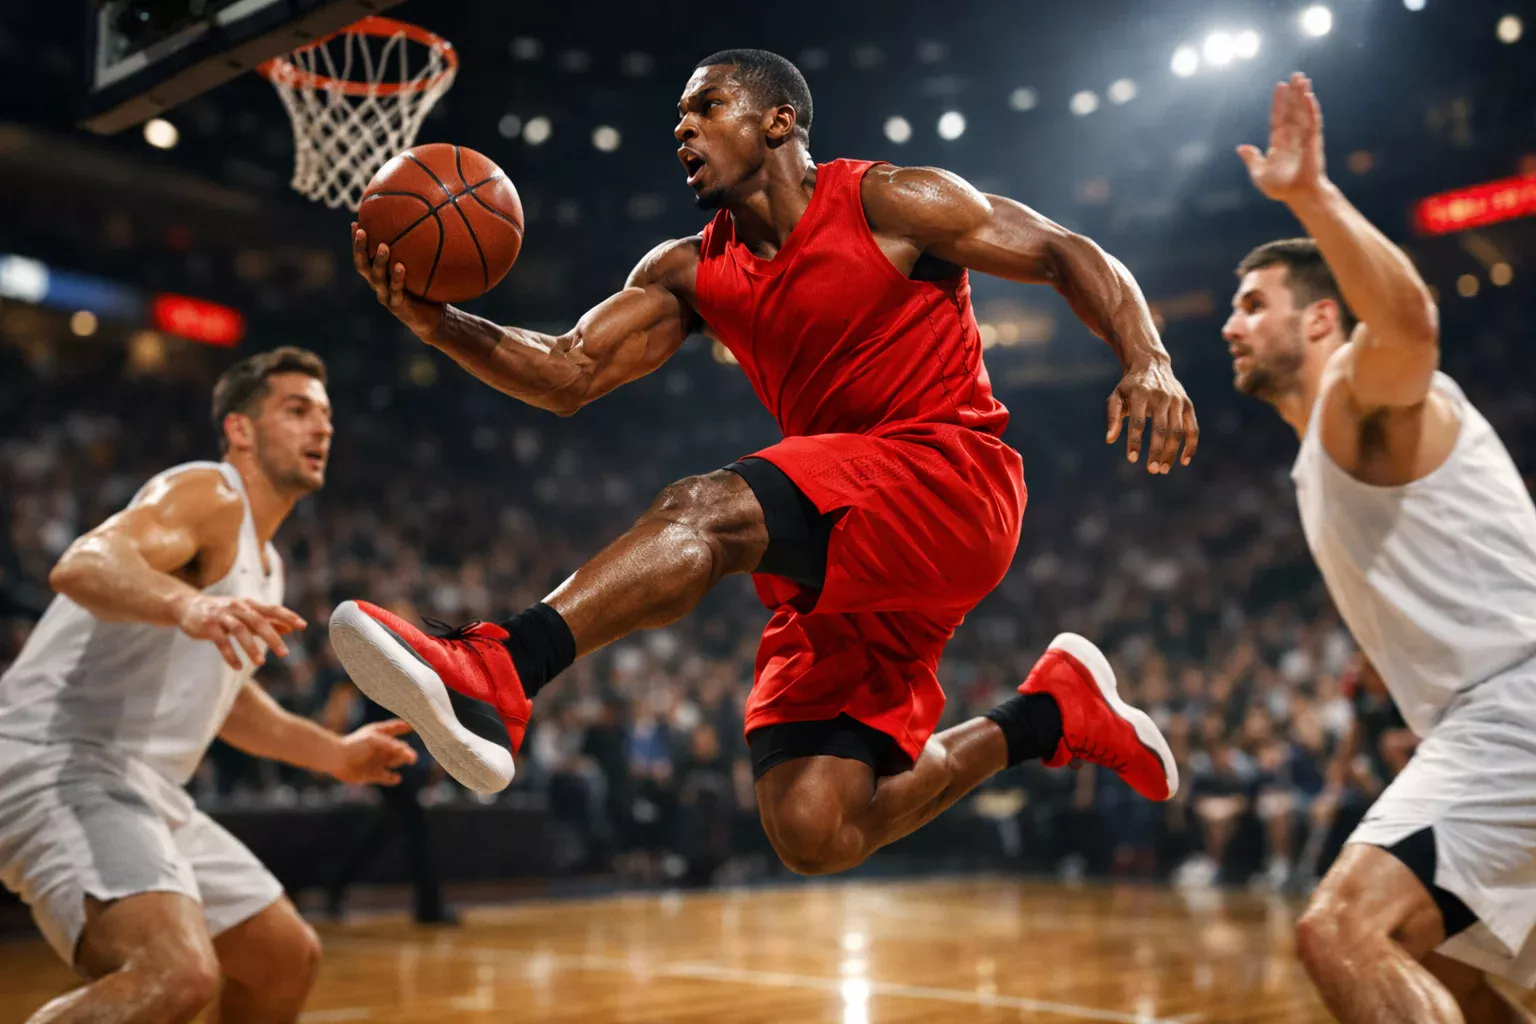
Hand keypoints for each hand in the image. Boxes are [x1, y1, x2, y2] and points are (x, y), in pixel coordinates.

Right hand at [177, 595, 305, 669]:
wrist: (188, 606)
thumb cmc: (222, 612)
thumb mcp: (245, 613)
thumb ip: (266, 621)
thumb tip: (289, 628)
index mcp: (249, 604)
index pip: (272, 609)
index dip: (288, 616)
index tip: (303, 626)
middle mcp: (237, 607)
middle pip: (258, 621)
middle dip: (272, 637)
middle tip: (285, 653)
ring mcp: (221, 616)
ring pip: (239, 630)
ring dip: (251, 647)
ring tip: (260, 663)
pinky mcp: (208, 626)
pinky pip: (220, 642)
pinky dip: (230, 654)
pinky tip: (237, 666)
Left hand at [326, 719, 417, 784]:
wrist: (336, 758)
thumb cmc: (355, 744)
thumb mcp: (375, 739)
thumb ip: (392, 745)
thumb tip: (407, 751)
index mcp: (379, 734)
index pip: (395, 728)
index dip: (405, 726)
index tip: (415, 725)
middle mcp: (379, 747)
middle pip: (398, 748)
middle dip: (406, 751)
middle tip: (412, 756)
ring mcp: (376, 760)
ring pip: (395, 761)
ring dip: (402, 761)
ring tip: (408, 760)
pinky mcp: (372, 774)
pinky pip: (386, 777)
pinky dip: (392, 779)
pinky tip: (396, 778)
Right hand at [351, 224, 443, 339]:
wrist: (434, 320)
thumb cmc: (427, 291)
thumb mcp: (422, 269)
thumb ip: (419, 253)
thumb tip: (427, 226)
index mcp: (379, 275)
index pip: (363, 256)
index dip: (356, 243)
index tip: (355, 223)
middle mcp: (378, 285)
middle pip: (362, 266)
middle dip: (359, 248)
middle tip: (361, 231)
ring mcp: (386, 296)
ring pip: (377, 278)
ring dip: (379, 261)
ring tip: (383, 246)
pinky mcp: (397, 306)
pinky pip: (396, 290)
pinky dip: (397, 278)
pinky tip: (400, 267)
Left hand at [1106, 358, 1198, 472]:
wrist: (1151, 364)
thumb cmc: (1130, 386)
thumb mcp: (1116, 396)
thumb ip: (1112, 417)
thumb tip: (1110, 440)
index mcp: (1140, 393)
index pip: (1138, 421)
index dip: (1135, 441)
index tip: (1132, 459)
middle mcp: (1161, 396)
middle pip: (1161, 429)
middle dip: (1157, 451)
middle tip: (1151, 470)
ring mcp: (1177, 401)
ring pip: (1177, 431)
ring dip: (1172, 452)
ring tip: (1163, 470)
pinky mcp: (1187, 405)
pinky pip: (1193, 428)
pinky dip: (1191, 445)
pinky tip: (1184, 461)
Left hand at [1238, 73, 1327, 203]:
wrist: (1298, 196)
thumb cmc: (1280, 188)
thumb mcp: (1259, 174)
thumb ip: (1252, 160)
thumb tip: (1241, 147)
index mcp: (1279, 143)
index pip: (1278, 117)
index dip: (1279, 102)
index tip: (1280, 85)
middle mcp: (1292, 137)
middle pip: (1292, 110)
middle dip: (1294, 93)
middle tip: (1296, 75)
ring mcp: (1304, 138)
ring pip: (1303, 112)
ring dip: (1302, 95)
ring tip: (1303, 79)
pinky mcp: (1313, 141)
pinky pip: (1312, 122)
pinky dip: (1310, 109)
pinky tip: (1308, 97)